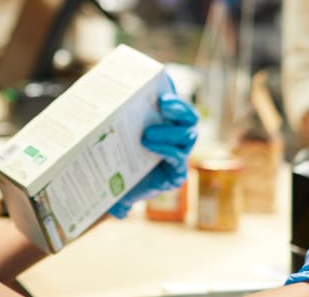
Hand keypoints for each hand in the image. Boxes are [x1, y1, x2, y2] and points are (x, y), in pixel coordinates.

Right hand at [108, 79, 198, 218]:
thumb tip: (119, 212)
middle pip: (187, 140)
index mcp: (172, 174)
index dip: (168, 152)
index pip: (179, 163)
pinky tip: (163, 96)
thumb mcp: (121, 193)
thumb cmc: (125, 180)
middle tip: (146, 133)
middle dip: (169, 135)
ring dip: (178, 113)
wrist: (125, 164)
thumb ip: (119, 203)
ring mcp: (180, 136)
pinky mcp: (175, 120)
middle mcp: (180, 155)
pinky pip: (185, 112)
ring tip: (161, 104)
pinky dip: (178, 104)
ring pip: (189, 124)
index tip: (148, 144)